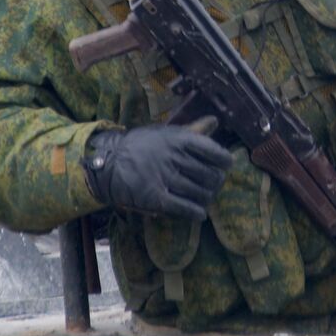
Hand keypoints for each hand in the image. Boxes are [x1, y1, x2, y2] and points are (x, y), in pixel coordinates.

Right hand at [82, 122, 232, 220]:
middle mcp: (175, 157)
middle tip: (214, 185)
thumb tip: (215, 121)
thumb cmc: (142, 145)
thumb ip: (192, 130)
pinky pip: (184, 208)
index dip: (224, 161)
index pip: (214, 151)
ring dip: (207, 198)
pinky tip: (199, 214)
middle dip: (216, 182)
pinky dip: (195, 213)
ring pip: (200, 192)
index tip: (225, 165)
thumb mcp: (166, 132)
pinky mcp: (155, 198)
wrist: (110, 161)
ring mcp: (165, 178)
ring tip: (205, 198)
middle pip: (210, 175)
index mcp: (180, 139)